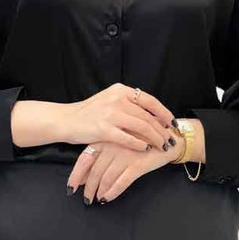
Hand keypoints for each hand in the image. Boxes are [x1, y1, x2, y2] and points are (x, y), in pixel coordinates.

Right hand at [59, 82, 174, 153]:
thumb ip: (127, 103)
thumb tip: (151, 114)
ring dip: (154, 138)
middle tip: (170, 139)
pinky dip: (139, 144)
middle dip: (162, 129)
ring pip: (142, 127)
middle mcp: (117, 99)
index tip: (172, 123)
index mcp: (120, 90)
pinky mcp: (103, 130)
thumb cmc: (88, 112)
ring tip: (161, 146)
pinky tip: (145, 149)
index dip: (164, 113)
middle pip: (148, 116)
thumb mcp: (109, 100)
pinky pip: (128, 138)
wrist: (66, 120)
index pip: (149, 100)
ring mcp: (110, 114)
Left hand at [66, 130, 184, 203]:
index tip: (71, 188)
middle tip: (86, 198)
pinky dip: (112, 192)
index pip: (85, 158)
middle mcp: (113, 146)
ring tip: (97, 199)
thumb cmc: (140, 139)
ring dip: (99, 191)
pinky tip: (108, 198)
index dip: (76, 175)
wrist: (166, 137)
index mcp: (106, 138)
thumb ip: (101, 154)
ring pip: (106, 178)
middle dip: (88, 188)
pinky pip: (121, 183)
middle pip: (94, 171)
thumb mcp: (119, 141)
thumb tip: (84, 176)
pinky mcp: (137, 164)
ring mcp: (125, 155)